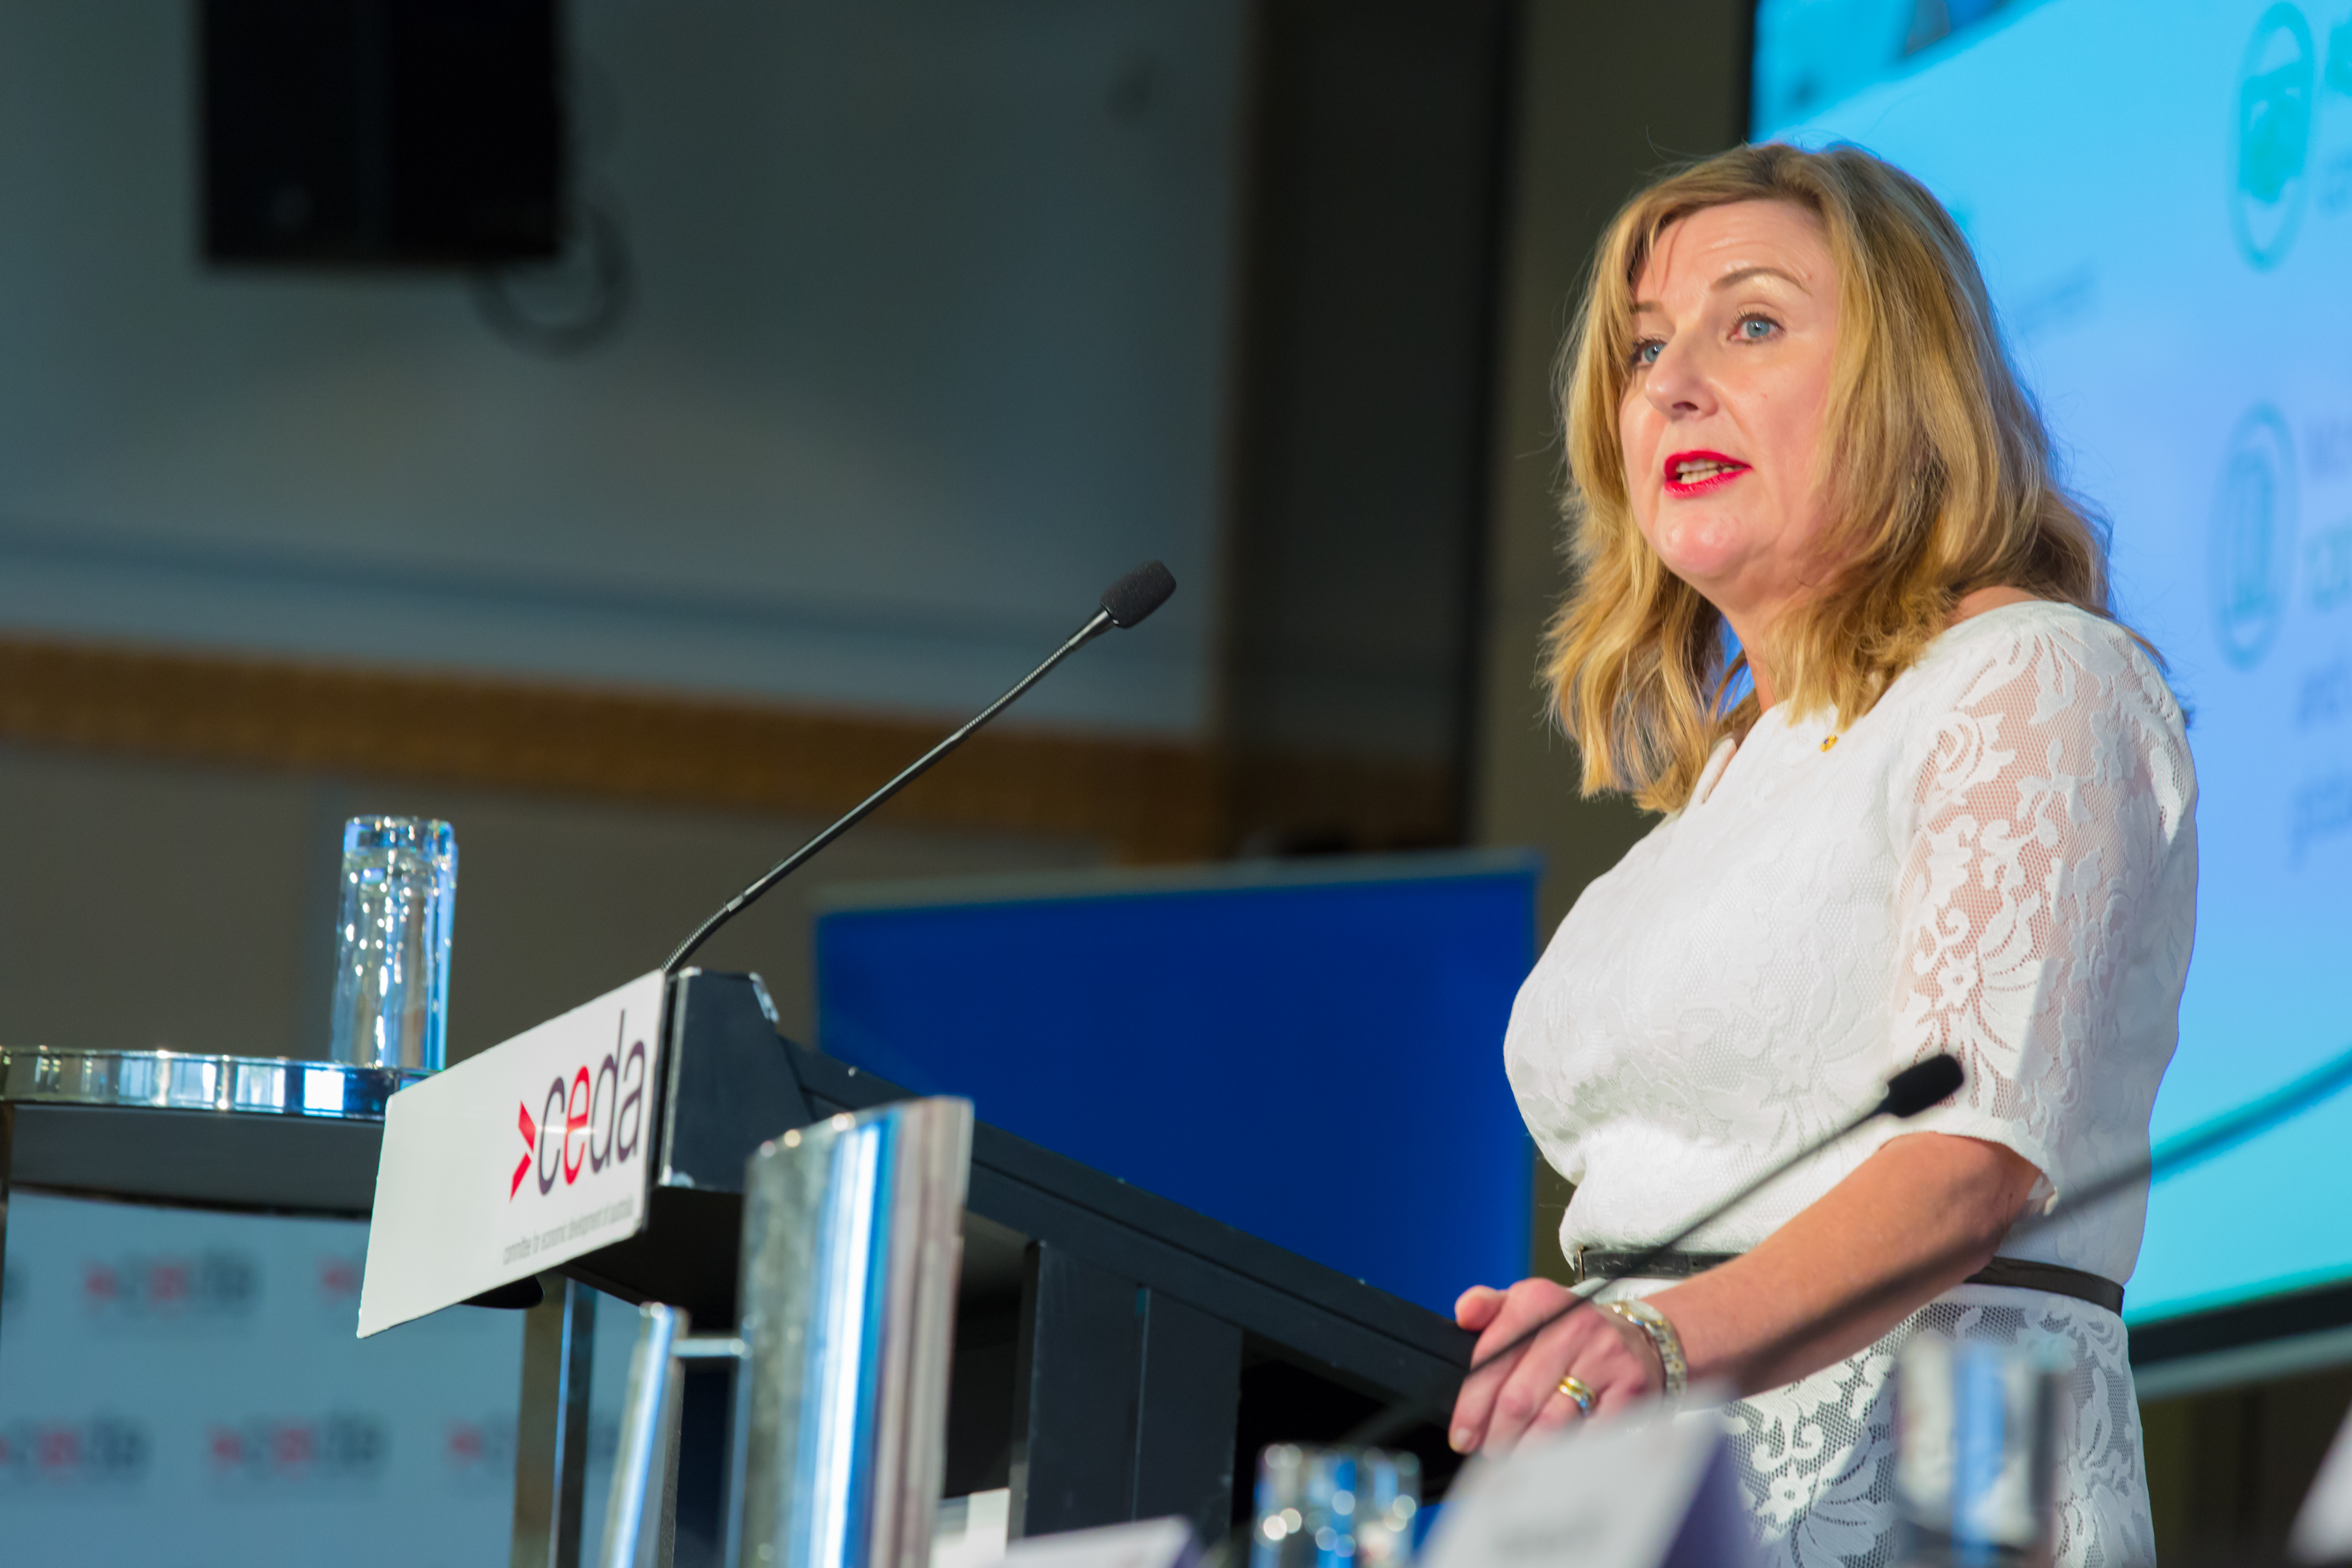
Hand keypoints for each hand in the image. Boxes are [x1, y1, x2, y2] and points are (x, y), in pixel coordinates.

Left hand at [1448, 1278, 1663, 1453]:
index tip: (1462, 1432)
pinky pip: (1590, 1433)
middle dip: (1496, 1433)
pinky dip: (1566, 1453)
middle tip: (1487, 1449)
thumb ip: (1488, 1306)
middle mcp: (1571, 1324)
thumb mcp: (1527, 1303)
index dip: (1471, 1404)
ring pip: (1552, 1420)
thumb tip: (1464, 1314)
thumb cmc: (1570, 1329)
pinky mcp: (1630, 1386)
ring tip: (1514, 1456)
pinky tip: (1553, 1458)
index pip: (1491, 1357)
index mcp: (1537, 1300)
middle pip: (1518, 1397)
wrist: (1639, 1335)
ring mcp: (1604, 1356)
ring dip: (1525, 1449)